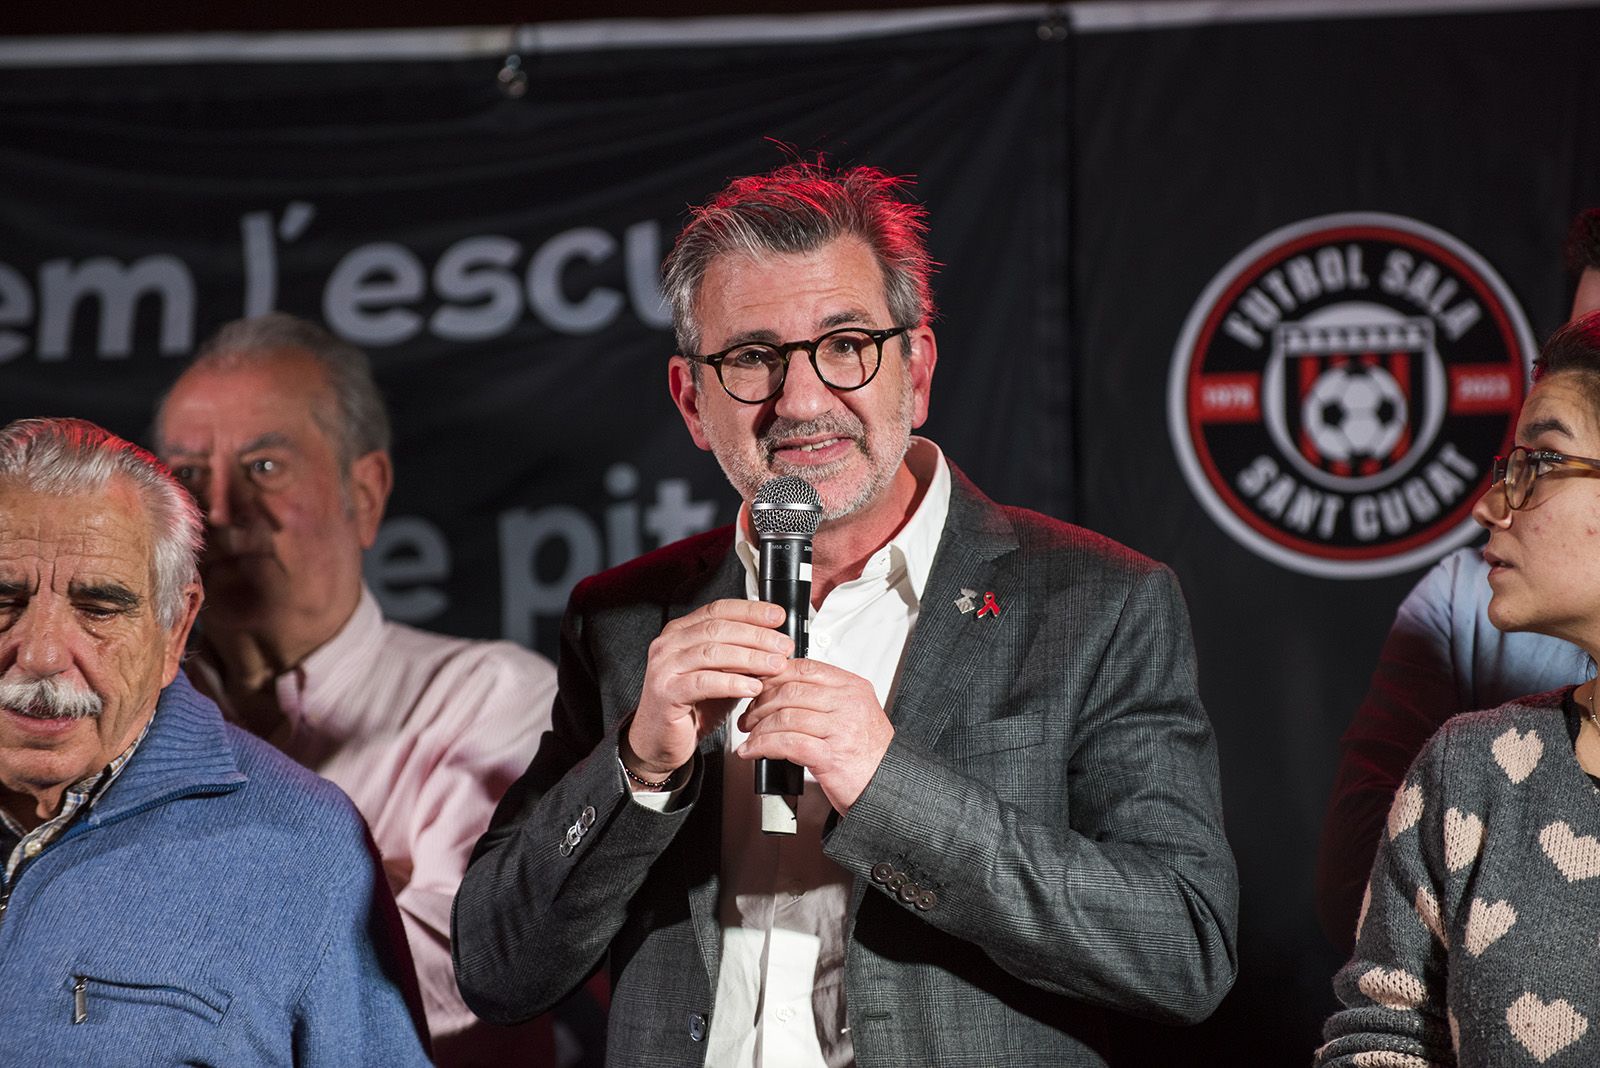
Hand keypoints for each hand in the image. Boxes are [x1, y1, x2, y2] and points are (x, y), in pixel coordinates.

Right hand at [623, 599, 792, 783]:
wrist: (660, 741)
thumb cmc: (691, 707)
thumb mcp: (721, 675)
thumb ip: (741, 657)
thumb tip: (776, 644)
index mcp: (681, 632)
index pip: (719, 610)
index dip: (751, 611)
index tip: (778, 617)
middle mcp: (669, 644)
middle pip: (718, 628)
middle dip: (757, 636)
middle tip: (783, 646)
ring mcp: (664, 667)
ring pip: (713, 652)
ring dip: (750, 658)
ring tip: (776, 666)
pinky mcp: (666, 692)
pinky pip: (704, 682)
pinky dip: (733, 683)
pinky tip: (753, 688)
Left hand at [736, 658, 893, 813]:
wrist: (886, 786)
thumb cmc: (869, 754)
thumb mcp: (854, 714)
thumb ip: (826, 698)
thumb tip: (786, 689)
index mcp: (853, 688)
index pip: (805, 668)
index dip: (774, 676)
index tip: (759, 687)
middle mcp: (848, 704)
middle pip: (790, 691)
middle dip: (760, 704)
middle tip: (750, 716)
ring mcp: (840, 729)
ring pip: (785, 717)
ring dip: (759, 728)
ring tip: (751, 736)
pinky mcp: (830, 756)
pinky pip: (786, 743)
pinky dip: (762, 746)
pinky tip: (753, 751)